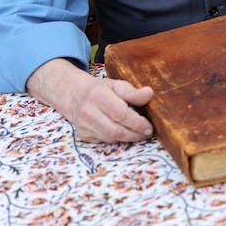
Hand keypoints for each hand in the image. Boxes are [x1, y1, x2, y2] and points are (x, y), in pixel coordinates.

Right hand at [27, 58, 153, 142]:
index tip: (149, 126)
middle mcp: (88, 111)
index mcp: (98, 95)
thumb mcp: (118, 85)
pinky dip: (117, 139)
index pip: (120, 114)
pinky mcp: (83, 135)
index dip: (137, 123)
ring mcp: (84, 125)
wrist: (77, 97)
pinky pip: (104, 141)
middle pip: (115, 129)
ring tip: (139, 134)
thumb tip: (149, 93)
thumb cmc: (102, 90)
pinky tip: (125, 134)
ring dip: (128, 138)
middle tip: (147, 133)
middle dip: (135, 134)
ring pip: (110, 138)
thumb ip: (133, 92)